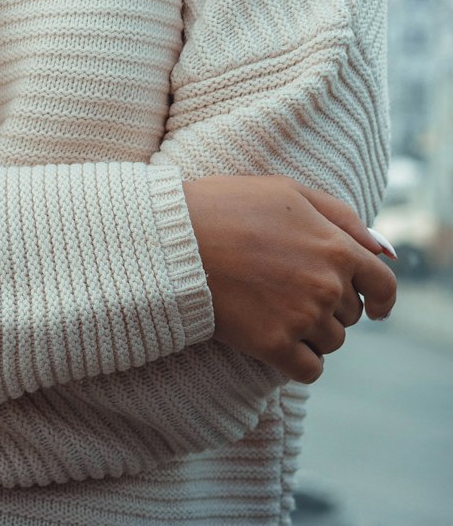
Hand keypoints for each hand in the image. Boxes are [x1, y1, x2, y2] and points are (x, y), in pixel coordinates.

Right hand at [183, 176, 397, 384]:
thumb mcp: (289, 192)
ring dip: (313, 331)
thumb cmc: (229, 205)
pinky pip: (310, 369)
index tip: (378, 309)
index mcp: (336, 247)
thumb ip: (343, 218)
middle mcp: (327, 286)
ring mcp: (303, 318)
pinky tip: (279, 342)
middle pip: (352, 313)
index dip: (383, 300)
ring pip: (332, 341)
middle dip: (331, 304)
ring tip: (277, 308)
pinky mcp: (275, 345)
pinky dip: (300, 360)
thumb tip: (386, 251)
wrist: (176, 238)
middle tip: (292, 287)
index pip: (384, 285)